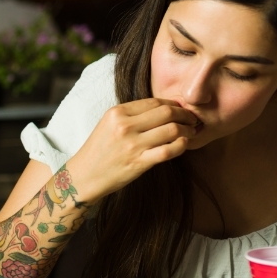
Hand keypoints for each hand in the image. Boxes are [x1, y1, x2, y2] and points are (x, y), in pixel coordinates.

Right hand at [65, 98, 198, 202]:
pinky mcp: (138, 163)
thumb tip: (163, 108)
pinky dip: (181, 146)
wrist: (83, 176)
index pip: (154, 101)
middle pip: (167, 112)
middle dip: (185, 114)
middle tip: (193, 119)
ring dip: (187, 130)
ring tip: (191, 132)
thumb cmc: (98, 150)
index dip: (173, 104)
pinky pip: (168, 151)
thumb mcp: (109, 124)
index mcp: (117, 112)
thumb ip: (132, 115)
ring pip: (172, 130)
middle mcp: (125, 126)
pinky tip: (184, 145)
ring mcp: (132, 145)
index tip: (181, 109)